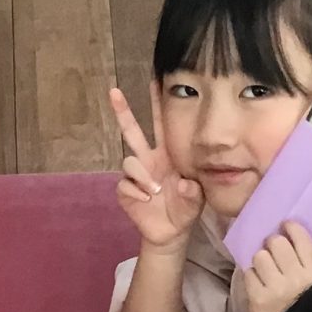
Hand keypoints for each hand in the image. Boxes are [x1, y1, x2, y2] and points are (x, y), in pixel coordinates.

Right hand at [110, 82, 202, 252]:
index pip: (161, 125)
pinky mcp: (125, 191)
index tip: (155, 79)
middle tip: (114, 91)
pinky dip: (136, 194)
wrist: (171, 232)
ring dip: (142, 176)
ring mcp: (136, 176)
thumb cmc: (186, 208)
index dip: (157, 104)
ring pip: (129, 161)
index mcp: (166, 155)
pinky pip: (125, 185)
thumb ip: (194, 192)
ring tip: (156, 191)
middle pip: (132, 131)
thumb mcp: (197, 199)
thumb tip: (184, 185)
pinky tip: (147, 201)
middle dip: (123, 111)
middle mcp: (148, 160)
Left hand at [242, 222, 311, 311]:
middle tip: (272, 250)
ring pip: (260, 256)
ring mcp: (275, 288)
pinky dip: (251, 276)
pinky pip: (248, 274)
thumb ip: (307, 267)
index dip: (292, 228)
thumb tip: (289, 240)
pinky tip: (257, 284)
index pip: (303, 240)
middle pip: (277, 243)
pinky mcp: (257, 299)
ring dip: (260, 260)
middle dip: (272, 243)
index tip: (286, 225)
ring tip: (264, 270)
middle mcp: (296, 277)